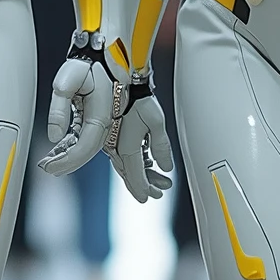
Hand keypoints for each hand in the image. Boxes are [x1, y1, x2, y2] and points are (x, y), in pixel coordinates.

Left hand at [39, 43, 114, 174]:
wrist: (104, 49)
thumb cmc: (87, 63)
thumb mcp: (66, 82)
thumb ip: (58, 109)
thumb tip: (54, 135)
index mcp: (100, 116)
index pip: (83, 149)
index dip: (66, 162)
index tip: (49, 168)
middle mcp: (106, 121)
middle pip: (87, 152)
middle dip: (68, 164)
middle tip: (49, 169)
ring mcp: (106, 119)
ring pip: (90, 147)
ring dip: (72, 158)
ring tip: (53, 163)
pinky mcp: (101, 116)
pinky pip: (90, 137)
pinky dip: (76, 147)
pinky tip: (63, 149)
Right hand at [106, 81, 173, 202]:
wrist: (124, 82)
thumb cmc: (139, 99)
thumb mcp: (157, 124)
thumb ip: (161, 148)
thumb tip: (166, 167)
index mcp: (127, 148)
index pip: (137, 177)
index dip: (145, 189)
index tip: (151, 197)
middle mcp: (117, 148)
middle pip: (132, 174)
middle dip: (146, 185)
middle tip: (160, 191)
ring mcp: (113, 142)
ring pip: (128, 166)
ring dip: (143, 174)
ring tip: (159, 179)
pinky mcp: (114, 135)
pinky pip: (124, 156)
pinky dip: (137, 163)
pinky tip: (147, 162)